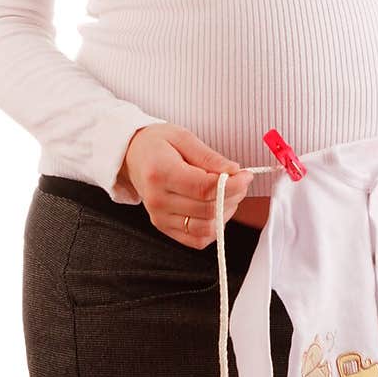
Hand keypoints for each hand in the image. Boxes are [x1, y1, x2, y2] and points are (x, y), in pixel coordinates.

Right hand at [118, 123, 252, 247]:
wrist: (132, 155)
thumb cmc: (156, 144)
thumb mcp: (183, 137)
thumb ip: (209, 157)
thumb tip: (234, 171)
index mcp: (161, 173)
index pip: (205, 189)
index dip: (233, 184)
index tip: (245, 175)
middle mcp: (158, 199)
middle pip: (208, 209)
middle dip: (233, 195)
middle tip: (240, 180)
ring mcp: (160, 217)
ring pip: (205, 228)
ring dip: (226, 212)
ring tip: (228, 193)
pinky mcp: (164, 226)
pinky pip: (196, 239)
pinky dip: (213, 228)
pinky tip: (216, 208)